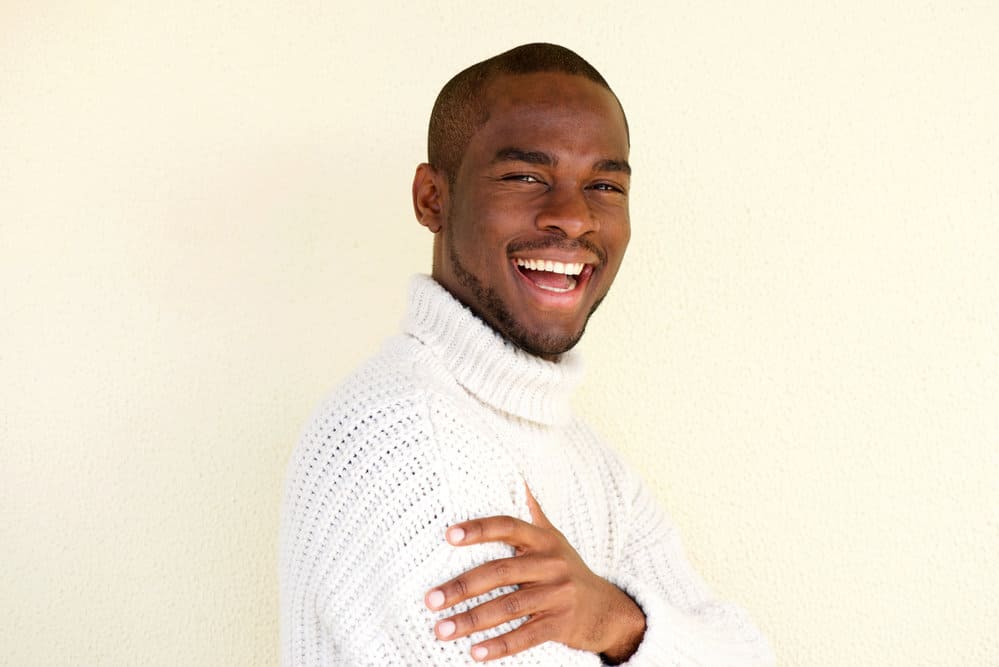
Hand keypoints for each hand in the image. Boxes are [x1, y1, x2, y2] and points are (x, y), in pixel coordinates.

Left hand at [424, 486, 645, 662]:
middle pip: (500, 572)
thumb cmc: (569, 569)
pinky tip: (474, 653)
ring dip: (471, 620)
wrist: (608, 610)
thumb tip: (518, 476)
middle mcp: (551, 564)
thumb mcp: (554, 538)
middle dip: (461, 587)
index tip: (448, 535)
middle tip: (431, 600)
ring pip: (508, 607)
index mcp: (543, 540)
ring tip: (441, 629)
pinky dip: (499, 646)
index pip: (507, 527)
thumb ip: (533, 511)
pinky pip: (526, 636)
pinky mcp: (561, 624)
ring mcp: (557, 595)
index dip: (479, 529)